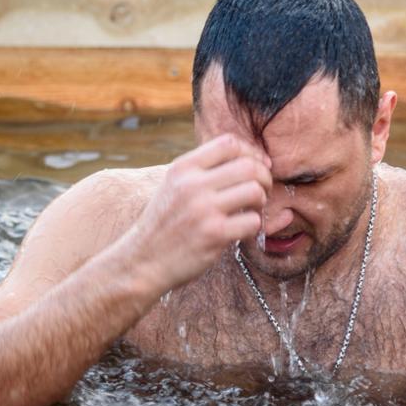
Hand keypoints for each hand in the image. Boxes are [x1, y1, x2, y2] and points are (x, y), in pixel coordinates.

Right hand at [126, 133, 270, 291]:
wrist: (142, 261)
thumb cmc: (164, 224)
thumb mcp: (173, 185)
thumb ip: (201, 170)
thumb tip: (248, 159)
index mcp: (183, 167)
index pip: (229, 143)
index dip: (251, 152)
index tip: (258, 166)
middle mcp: (192, 184)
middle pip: (248, 166)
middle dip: (263, 178)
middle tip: (261, 192)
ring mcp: (203, 209)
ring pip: (254, 191)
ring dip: (261, 202)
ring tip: (251, 211)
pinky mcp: (213, 234)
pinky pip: (252, 221)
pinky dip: (254, 226)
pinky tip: (243, 231)